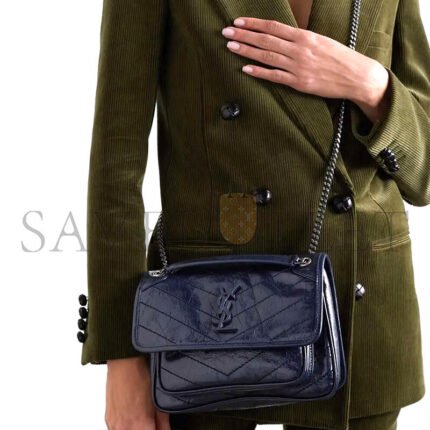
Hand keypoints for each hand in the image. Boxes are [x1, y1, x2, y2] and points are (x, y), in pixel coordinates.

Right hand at [105, 356, 169, 429]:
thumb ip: (163, 421)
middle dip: (148, 429)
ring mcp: (113, 425)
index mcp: (139, 424)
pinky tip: (133, 416)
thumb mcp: (157, 398)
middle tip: (152, 422)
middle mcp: (124, 428)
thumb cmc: (140, 374)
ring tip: (143, 419)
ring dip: (137, 429)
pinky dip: (127, 427)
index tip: (158, 426)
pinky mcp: (108, 420)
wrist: (123, 362)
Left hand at [221, 17, 389, 122]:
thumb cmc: (339, 58)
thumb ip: (300, 40)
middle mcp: (299, 49)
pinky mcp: (299, 83)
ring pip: (267, 56)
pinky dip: (259, 72)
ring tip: (231, 46)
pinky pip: (275, 76)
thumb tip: (282, 37)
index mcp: (305, 36)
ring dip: (247, 50)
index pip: (273, 27)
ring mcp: (298, 66)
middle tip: (227, 32)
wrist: (357, 76)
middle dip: (244, 35)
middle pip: (266, 40)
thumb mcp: (321, 42)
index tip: (239, 21)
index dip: (254, 23)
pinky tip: (245, 69)